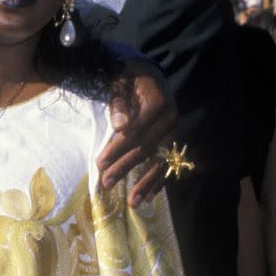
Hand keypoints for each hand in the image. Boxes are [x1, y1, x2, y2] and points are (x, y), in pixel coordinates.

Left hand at [99, 64, 177, 206]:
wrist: (149, 73)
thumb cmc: (129, 78)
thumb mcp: (119, 82)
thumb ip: (118, 102)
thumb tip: (120, 126)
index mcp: (158, 102)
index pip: (136, 130)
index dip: (117, 148)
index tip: (100, 163)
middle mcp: (171, 118)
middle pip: (146, 147)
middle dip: (125, 167)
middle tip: (107, 183)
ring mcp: (175, 131)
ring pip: (160, 160)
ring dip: (146, 182)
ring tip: (133, 202)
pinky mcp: (174, 140)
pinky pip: (168, 163)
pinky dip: (159, 181)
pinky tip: (149, 197)